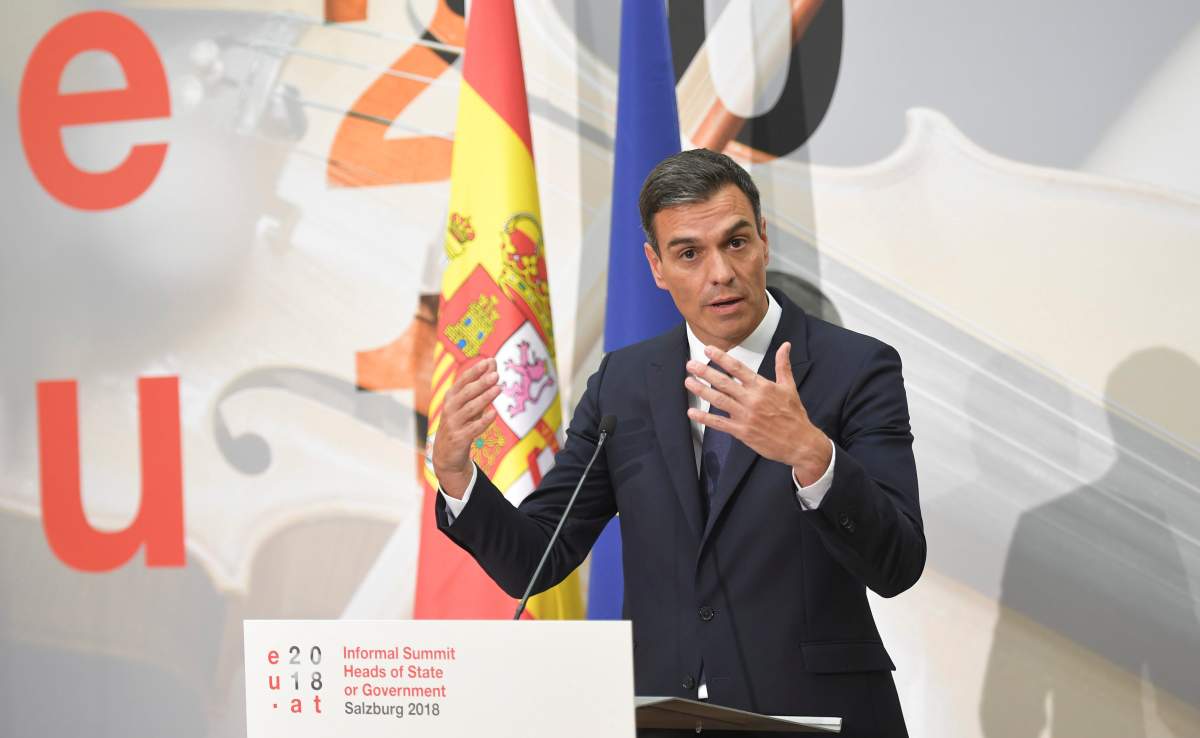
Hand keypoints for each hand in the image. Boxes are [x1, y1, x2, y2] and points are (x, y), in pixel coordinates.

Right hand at [431, 358, 502, 498]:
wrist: (446, 454)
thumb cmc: (460, 423)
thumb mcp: (467, 404)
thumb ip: (480, 385)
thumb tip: (492, 362)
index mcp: (451, 397)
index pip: (463, 381)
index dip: (475, 371)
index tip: (489, 361)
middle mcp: (450, 409)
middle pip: (467, 393)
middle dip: (481, 383)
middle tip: (496, 375)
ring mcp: (453, 424)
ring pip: (471, 409)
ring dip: (485, 398)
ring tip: (499, 389)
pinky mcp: (459, 438)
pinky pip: (473, 428)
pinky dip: (484, 421)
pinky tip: (494, 414)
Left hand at [684, 342, 830, 485]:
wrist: (800, 443)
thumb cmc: (794, 414)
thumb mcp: (789, 387)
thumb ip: (783, 365)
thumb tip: (786, 345)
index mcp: (762, 386)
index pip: (738, 368)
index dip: (721, 358)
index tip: (708, 349)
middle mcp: (752, 399)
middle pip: (724, 383)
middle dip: (705, 372)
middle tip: (690, 364)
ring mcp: (745, 416)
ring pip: (719, 401)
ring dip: (702, 391)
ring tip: (688, 382)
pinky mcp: (742, 432)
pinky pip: (720, 423)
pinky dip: (705, 418)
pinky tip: (692, 412)